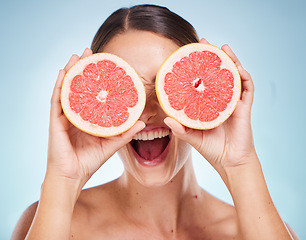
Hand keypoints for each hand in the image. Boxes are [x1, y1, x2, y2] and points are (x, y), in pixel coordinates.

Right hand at [47, 48, 144, 186]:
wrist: (73, 177)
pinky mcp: (55, 122)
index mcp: (87, 118)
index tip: (104, 65)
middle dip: (83, 68)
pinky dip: (59, 86)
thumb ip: (125, 133)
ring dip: (71, 71)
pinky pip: (56, 100)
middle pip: (78, 86)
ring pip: (66, 89)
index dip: (96, 79)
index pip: (91, 93)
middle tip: (90, 52)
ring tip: (77, 56)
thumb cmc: (89, 161)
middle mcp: (75, 114)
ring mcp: (64, 116)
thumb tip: (143, 122)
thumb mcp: (111, 144)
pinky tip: (63, 72)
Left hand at [164, 39, 256, 176]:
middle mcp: (221, 100)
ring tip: (223, 47)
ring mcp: (234, 102)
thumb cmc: (211, 149)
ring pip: (234, 76)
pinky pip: (247, 89)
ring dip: (231, 61)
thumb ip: (180, 129)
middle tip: (204, 43)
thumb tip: (166, 118)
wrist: (229, 162)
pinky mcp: (245, 108)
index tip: (189, 55)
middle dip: (213, 57)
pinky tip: (237, 67)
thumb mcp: (192, 136)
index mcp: (209, 104)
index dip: (198, 67)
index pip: (203, 81)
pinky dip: (244, 77)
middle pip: (219, 73)